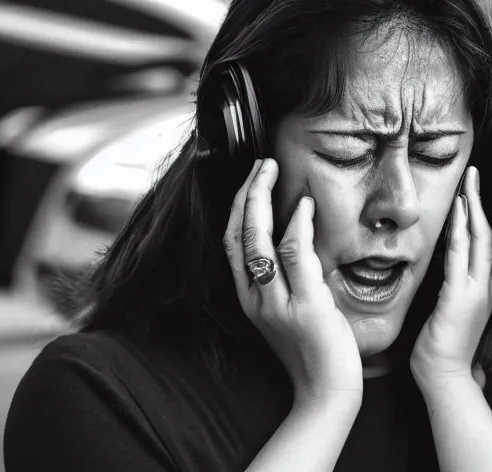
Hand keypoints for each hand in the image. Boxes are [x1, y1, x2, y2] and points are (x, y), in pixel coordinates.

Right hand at [223, 158, 362, 406]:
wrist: (325, 391)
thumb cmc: (309, 348)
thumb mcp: (283, 311)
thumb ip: (281, 279)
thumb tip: (290, 240)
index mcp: (249, 297)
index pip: (232, 244)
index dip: (236, 209)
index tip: (249, 183)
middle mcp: (255, 297)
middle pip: (239, 235)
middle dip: (246, 195)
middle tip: (260, 166)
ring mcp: (277, 302)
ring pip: (259, 240)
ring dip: (262, 200)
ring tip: (271, 172)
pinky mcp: (305, 305)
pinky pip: (296, 256)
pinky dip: (297, 225)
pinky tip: (303, 204)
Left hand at [410, 166, 491, 390]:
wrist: (443, 374)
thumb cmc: (441, 345)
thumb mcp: (447, 309)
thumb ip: (450, 288)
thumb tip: (443, 271)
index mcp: (478, 286)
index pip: (479, 243)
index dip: (474, 215)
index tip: (466, 193)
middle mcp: (483, 284)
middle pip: (483, 234)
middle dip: (477, 202)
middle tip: (472, 175)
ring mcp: (475, 290)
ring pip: (478, 239)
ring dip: (472, 209)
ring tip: (468, 184)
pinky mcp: (461, 296)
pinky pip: (462, 256)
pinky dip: (462, 232)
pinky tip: (459, 212)